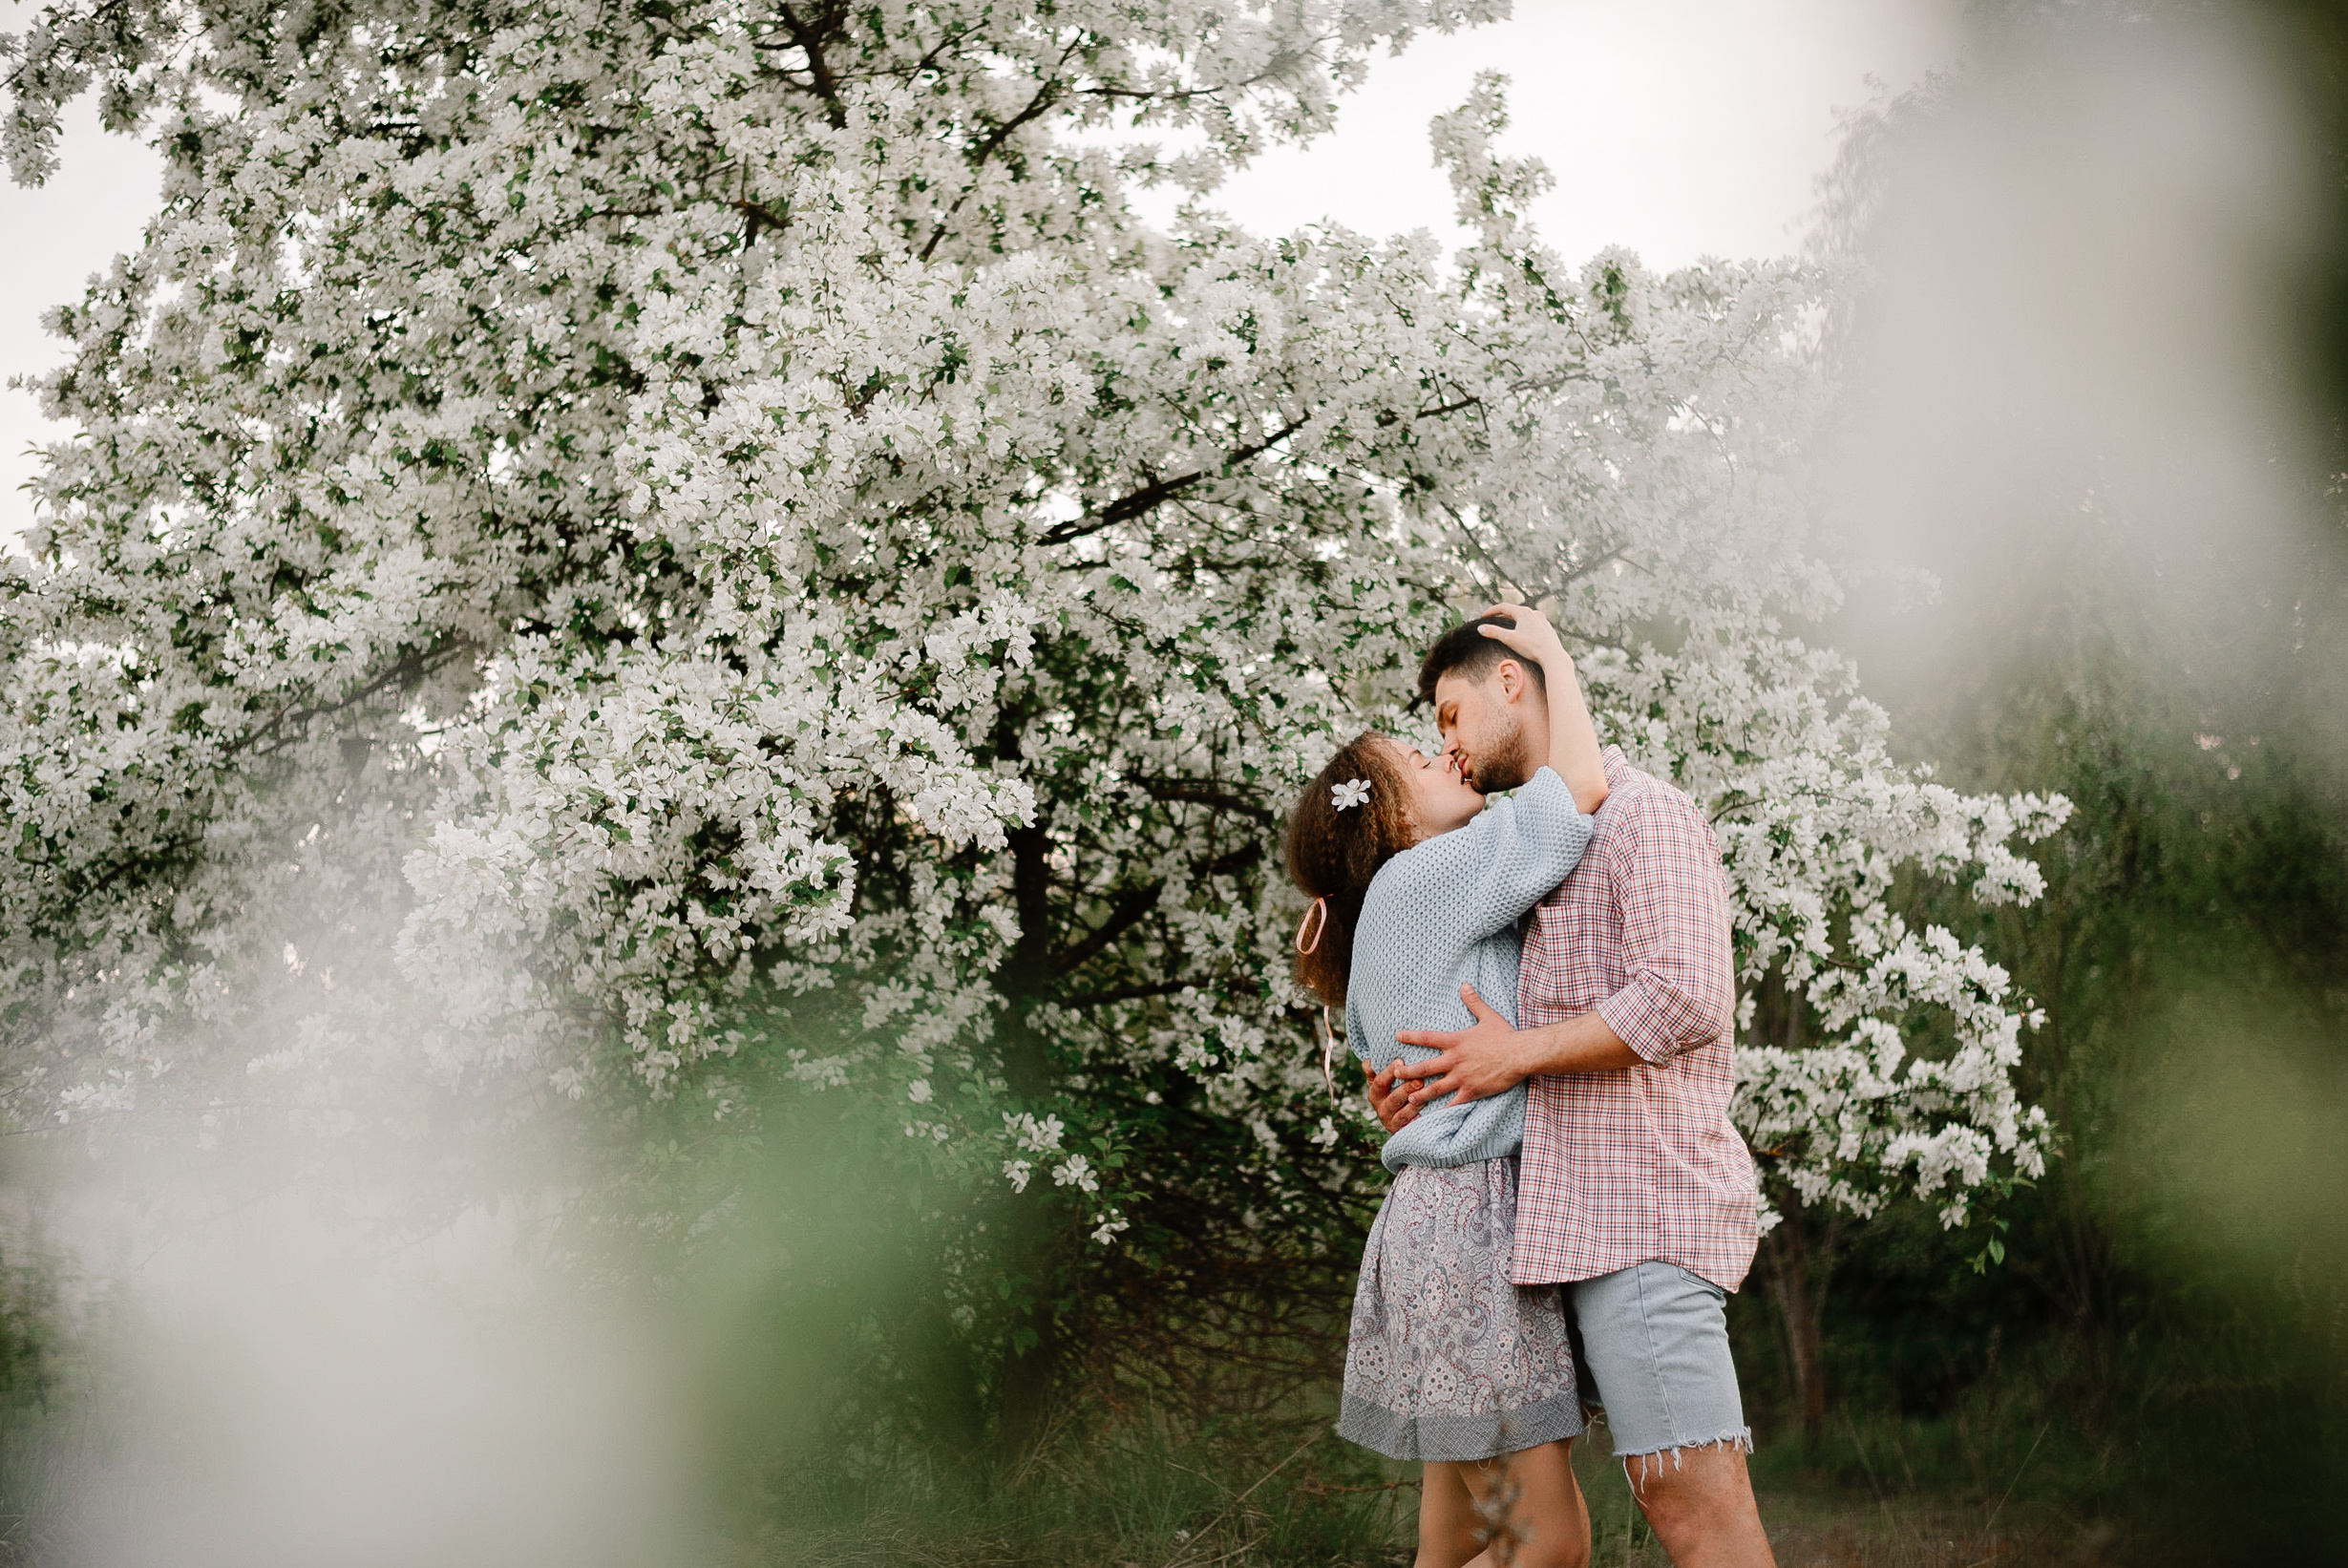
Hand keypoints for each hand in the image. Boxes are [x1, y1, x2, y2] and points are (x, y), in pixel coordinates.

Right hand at [1365, 1059, 1418, 1133]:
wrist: (1399, 1116)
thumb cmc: (1393, 1089)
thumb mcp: (1384, 1080)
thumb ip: (1376, 1069)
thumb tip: (1369, 1060)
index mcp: (1375, 1092)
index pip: (1379, 1081)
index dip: (1389, 1072)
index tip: (1401, 1061)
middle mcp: (1379, 1107)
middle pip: (1393, 1098)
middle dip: (1407, 1088)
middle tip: (1420, 1080)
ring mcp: (1389, 1120)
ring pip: (1402, 1112)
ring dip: (1414, 1103)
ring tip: (1426, 1095)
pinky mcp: (1398, 1130)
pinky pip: (1408, 1124)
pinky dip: (1416, 1117)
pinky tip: (1425, 1110)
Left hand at [1391, 983, 1538, 1107]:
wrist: (1521, 1054)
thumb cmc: (1505, 1035)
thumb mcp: (1488, 1016)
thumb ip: (1473, 1002)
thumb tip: (1465, 985)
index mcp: (1456, 1042)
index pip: (1428, 1038)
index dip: (1411, 1037)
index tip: (1397, 1036)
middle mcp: (1455, 1060)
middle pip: (1425, 1067)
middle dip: (1408, 1071)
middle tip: (1395, 1074)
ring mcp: (1462, 1077)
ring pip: (1435, 1088)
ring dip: (1420, 1094)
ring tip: (1408, 1099)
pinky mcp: (1472, 1090)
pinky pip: (1454, 1103)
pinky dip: (1443, 1109)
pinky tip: (1434, 1115)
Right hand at [1477, 602, 1571, 677]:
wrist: (1552, 655)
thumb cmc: (1531, 647)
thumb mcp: (1509, 639)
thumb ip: (1494, 632)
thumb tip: (1480, 628)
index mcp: (1523, 612)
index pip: (1503, 607)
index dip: (1491, 611)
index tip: (1482, 617)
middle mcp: (1533, 613)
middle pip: (1514, 610)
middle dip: (1502, 615)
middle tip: (1492, 620)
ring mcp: (1542, 619)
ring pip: (1524, 616)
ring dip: (1514, 619)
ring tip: (1507, 625)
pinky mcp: (1547, 628)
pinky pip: (1533, 622)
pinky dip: (1524, 625)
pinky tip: (1523, 632)